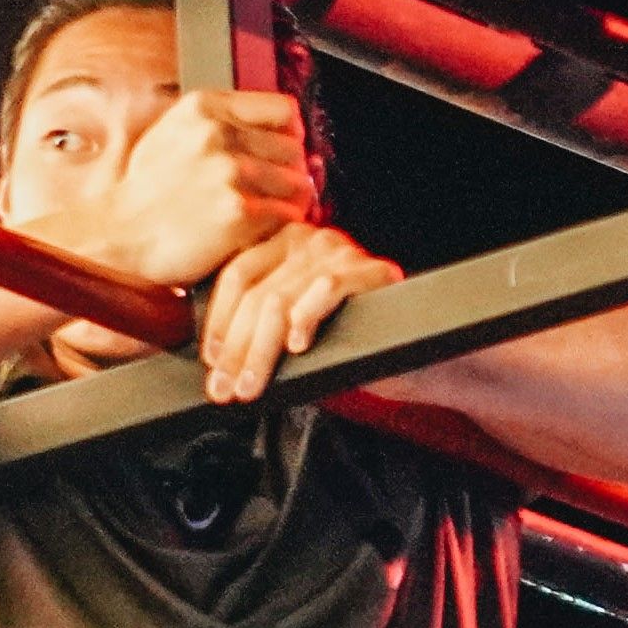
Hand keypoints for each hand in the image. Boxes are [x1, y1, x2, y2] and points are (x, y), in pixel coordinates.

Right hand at [62, 84, 316, 312]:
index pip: (283, 110)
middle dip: (291, 175)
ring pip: (298, 185)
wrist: (117, 236)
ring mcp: (230, 171)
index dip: (290, 137)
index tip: (283, 156)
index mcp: (204, 107)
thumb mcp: (172, 134)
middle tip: (277, 196)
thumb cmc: (145, 193)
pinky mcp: (239, 211)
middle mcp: (219, 133)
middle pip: (295, 150)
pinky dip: (282, 229)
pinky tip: (261, 235)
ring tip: (269, 218)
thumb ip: (219, 124)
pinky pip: (288, 217)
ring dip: (290, 205)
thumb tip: (274, 130)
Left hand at [197, 223, 396, 403]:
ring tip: (250, 385)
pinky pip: (327, 289)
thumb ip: (262, 326)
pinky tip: (298, 346)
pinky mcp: (370, 269)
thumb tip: (221, 357)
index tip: (211, 361)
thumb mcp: (296, 327)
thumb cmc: (353, 339)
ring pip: (283, 299)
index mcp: (284, 243)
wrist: (417, 344)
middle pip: (256, 293)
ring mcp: (339, 250)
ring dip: (261, 351)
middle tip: (224, 388)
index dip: (218, 322)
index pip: (237, 275)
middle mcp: (309, 239)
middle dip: (236, 349)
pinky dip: (308, 318)